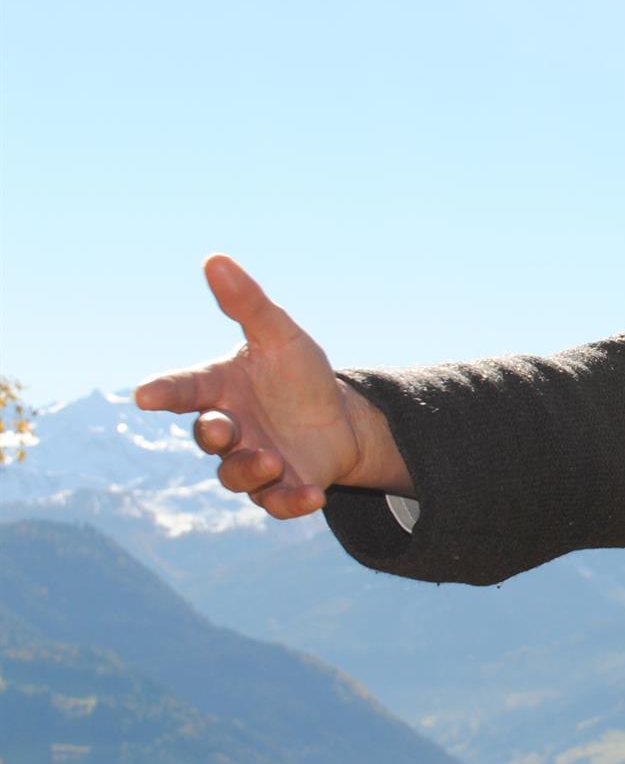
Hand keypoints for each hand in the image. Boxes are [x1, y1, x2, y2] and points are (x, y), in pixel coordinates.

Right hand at [133, 254, 362, 519]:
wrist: (343, 420)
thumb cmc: (300, 375)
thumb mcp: (281, 336)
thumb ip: (247, 304)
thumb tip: (214, 259)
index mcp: (220, 390)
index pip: (183, 389)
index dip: (163, 392)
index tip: (143, 395)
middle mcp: (229, 428)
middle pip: (206, 436)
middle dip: (213, 433)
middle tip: (225, 427)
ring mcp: (251, 461)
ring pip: (234, 476)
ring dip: (249, 470)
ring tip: (273, 460)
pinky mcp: (280, 489)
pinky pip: (276, 503)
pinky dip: (290, 502)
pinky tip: (313, 495)